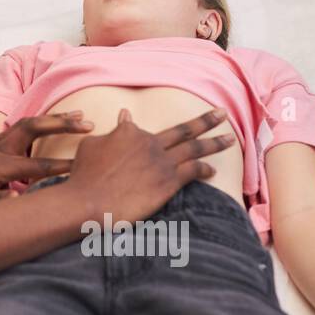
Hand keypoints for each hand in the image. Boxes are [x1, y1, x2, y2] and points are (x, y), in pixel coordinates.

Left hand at [0, 113, 93, 205]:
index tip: (88, 166)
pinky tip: (46, 124)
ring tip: (78, 114)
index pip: (39, 165)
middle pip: (37, 128)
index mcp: (1, 165)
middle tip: (90, 122)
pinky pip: (21, 128)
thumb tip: (27, 203)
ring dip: (54, 119)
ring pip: (30, 124)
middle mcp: (2, 149)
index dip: (64, 166)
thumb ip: (1, 204)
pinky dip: (38, 123)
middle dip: (64, 123)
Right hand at [62, 108, 233, 224]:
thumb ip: (111, 132)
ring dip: (214, 142)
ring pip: (194, 149)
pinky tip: (213, 169)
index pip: (143, 128)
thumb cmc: (84, 175)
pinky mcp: (168, 182)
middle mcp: (150, 142)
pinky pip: (193, 171)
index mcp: (130, 132)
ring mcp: (161, 162)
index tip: (144, 129)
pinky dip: (205, 169)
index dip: (144, 129)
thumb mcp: (91, 146)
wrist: (89, 200)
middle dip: (205, 120)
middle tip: (222, 113)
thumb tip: (124, 116)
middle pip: (183, 130)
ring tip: (230, 137)